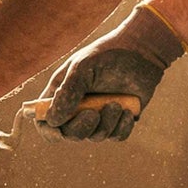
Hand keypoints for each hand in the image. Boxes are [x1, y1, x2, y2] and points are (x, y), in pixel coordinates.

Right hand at [39, 5, 186, 140]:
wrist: (142, 50)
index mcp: (60, 95)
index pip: (45, 122)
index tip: (58, 130)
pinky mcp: (118, 120)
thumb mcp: (82, 67)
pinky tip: (128, 111)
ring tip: (116, 104)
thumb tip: (53, 120)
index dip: (49, 130)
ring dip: (106, 124)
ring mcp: (98, 116)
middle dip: (81, 128)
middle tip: (93, 114)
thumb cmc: (107, 55)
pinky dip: (121, 128)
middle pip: (70, 134)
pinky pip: (116, 136)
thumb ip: (67, 93)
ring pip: (95, 136)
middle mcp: (77, 109)